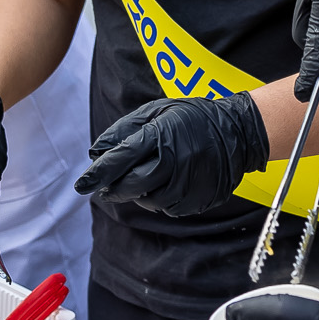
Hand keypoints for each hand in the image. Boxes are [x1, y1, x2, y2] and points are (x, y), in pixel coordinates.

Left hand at [73, 94, 267, 217]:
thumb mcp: (157, 111)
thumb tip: (97, 151)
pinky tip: (169, 183)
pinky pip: (169, 208)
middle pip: (131, 186)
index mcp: (159, 135)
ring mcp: (187, 183)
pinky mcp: (198, 199)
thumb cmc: (191, 118)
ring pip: (149, 201)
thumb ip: (125, 130)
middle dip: (115, 189)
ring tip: (150, 176)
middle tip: (109, 187)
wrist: (237, 132)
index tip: (81, 186)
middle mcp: (173, 161)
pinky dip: (161, 200)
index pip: (120, 159)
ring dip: (140, 194)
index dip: (98, 174)